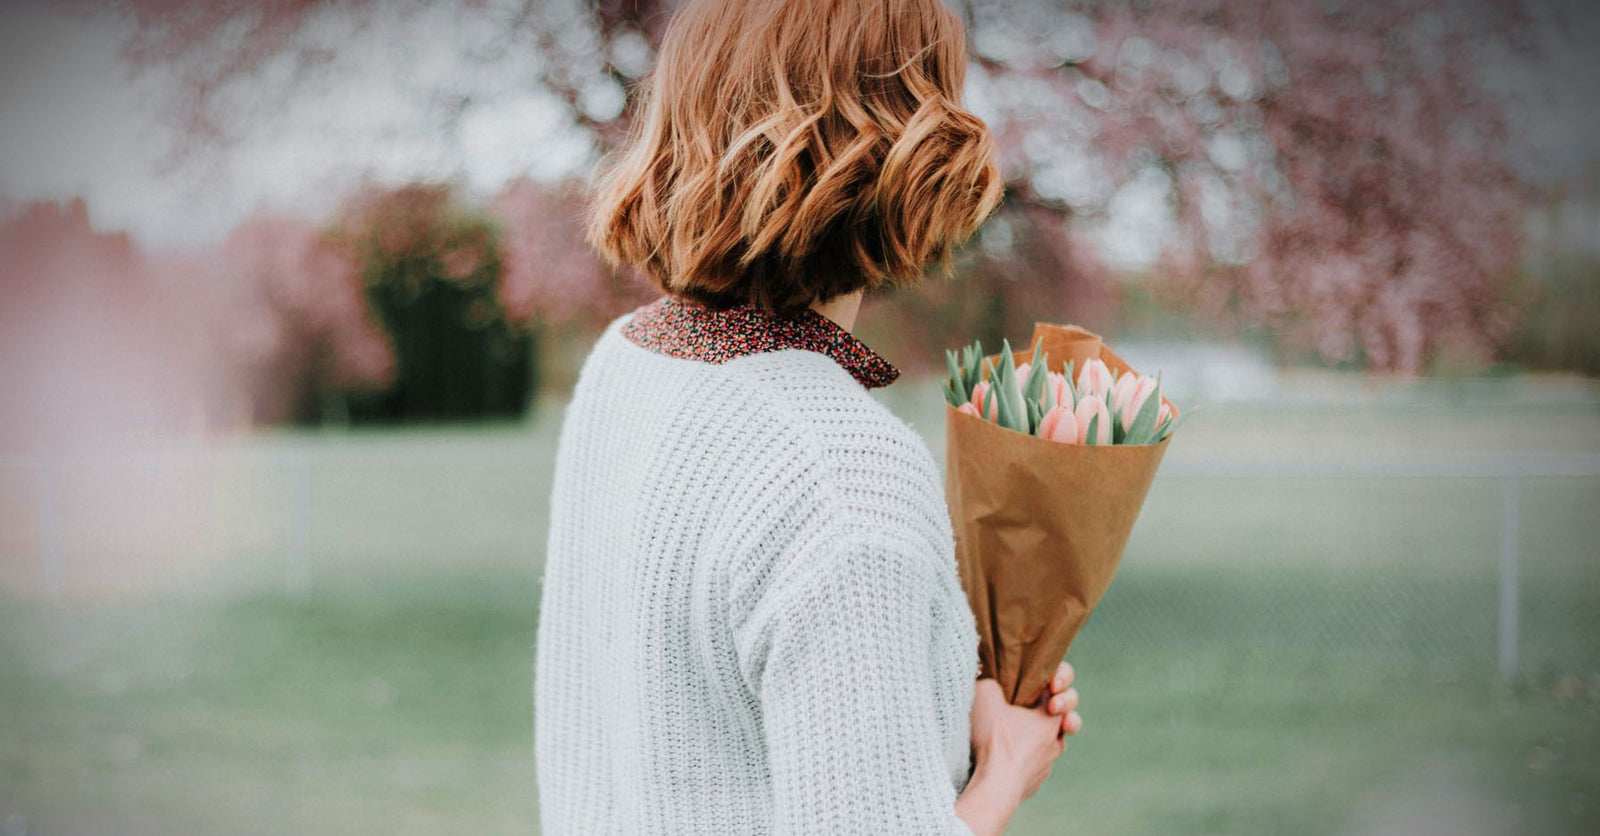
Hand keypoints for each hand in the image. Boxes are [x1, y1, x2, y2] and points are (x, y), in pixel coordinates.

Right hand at [955, 662, 1084, 835]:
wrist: (996, 786)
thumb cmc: (994, 739)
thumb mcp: (984, 694)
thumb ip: (991, 682)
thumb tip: (992, 685)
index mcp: (1052, 716)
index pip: (1064, 689)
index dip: (1057, 680)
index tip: (1046, 686)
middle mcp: (1056, 740)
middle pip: (1067, 718)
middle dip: (1057, 708)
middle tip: (1039, 710)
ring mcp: (1047, 764)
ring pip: (1051, 744)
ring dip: (1038, 736)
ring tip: (1020, 735)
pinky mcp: (1035, 782)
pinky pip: (1034, 764)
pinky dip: (1024, 758)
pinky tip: (1005, 758)